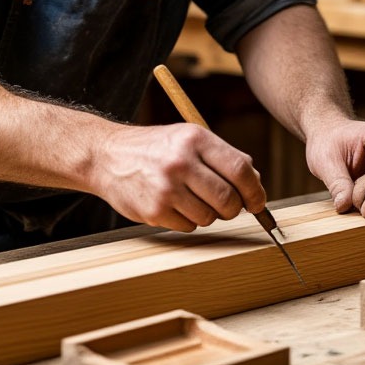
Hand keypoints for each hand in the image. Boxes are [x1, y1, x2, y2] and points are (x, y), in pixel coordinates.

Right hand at [93, 123, 266, 231]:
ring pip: (209, 217)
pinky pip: (188, 227)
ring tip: (191, 199)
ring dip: (207, 214)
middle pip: (228, 199)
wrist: (107, 156)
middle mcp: (181, 161)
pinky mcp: (153, 210)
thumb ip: (222, 156)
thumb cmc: (154, 148)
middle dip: (233, 208)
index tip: (257, 202)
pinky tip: (173, 204)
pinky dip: (187, 220)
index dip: (255, 191)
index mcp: (195, 138)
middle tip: (227, 206)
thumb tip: (255, 180)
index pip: (240, 169)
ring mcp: (166, 187)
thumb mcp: (187, 138)